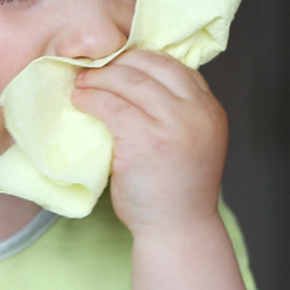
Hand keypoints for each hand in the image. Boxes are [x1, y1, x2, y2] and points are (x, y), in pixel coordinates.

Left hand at [71, 49, 227, 234]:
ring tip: (82, 82)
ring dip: (100, 77)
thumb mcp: (190, 140)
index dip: (141, 59)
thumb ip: (176, 111)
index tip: (117, 63)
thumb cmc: (175, 189)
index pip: (174, 65)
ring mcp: (173, 124)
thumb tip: (133, 79)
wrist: (177, 230)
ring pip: (129, 80)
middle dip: (118, 62)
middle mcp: (197, 111)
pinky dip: (91, 98)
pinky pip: (112, 105)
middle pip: (151, 65)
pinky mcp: (146, 140)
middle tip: (94, 68)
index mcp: (210, 109)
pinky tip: (80, 101)